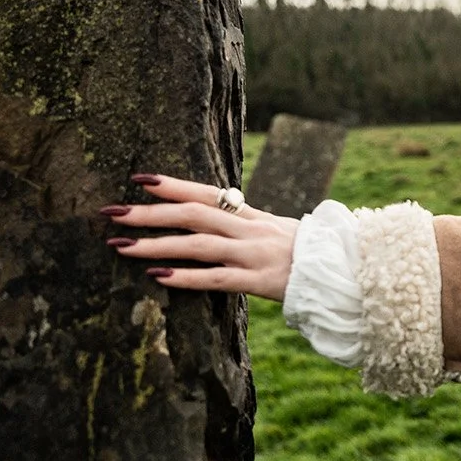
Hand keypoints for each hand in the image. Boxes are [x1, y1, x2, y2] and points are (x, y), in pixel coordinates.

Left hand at [101, 174, 299, 300]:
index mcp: (254, 216)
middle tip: (111, 211)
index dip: (173, 185)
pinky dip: (187, 276)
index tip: (139, 179)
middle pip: (193, 213)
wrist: (348, 273)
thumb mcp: (279, 232)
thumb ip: (248, 226)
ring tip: (121, 245)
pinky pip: (217, 278)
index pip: (207, 192)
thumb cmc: (312, 255)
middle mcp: (251, 230)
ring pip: (198, 244)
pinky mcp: (260, 281)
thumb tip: (217, 219)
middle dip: (150, 212)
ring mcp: (254, 254)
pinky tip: (158, 275)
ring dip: (156, 243)